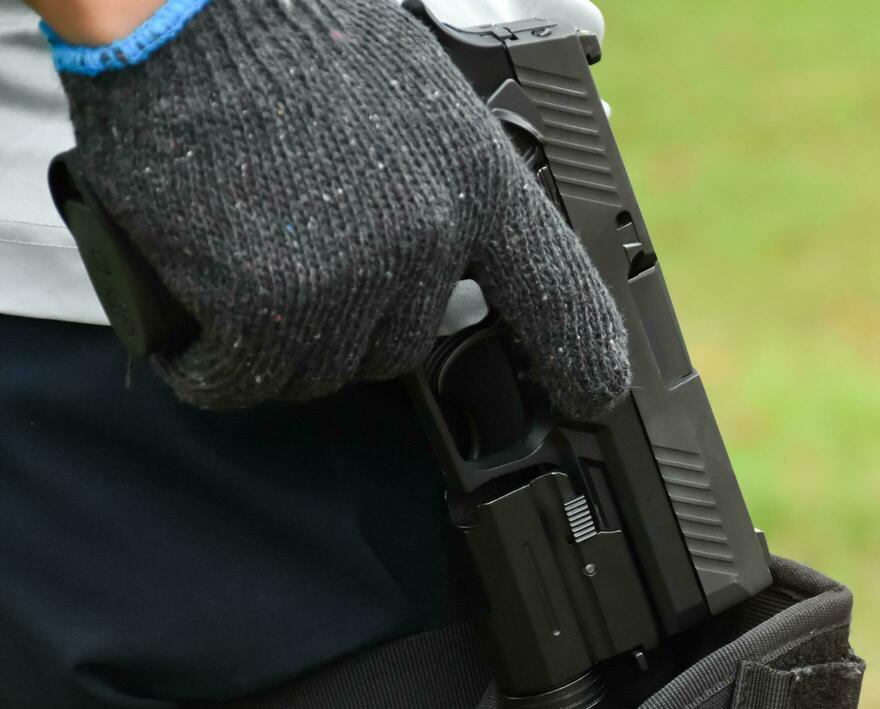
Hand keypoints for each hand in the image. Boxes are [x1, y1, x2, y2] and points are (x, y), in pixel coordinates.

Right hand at [49, 0, 630, 416]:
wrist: (182, 13)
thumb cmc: (289, 41)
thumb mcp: (416, 95)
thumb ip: (443, 178)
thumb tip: (453, 248)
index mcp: (477, 180)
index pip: (555, 291)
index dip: (581, 356)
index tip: (594, 395)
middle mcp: (428, 239)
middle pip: (401, 349)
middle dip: (349, 323)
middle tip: (298, 258)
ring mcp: (349, 278)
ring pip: (321, 371)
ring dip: (279, 345)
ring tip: (242, 270)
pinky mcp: (263, 307)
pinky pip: (243, 381)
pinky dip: (213, 368)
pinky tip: (201, 335)